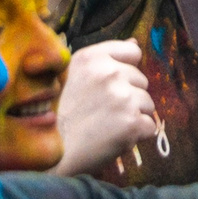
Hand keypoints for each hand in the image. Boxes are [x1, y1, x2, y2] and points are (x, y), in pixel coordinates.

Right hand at [53, 40, 159, 172]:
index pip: (132, 52)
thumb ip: (104, 61)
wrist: (48, 155)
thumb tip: (135, 43)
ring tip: (106, 126)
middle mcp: (109, 73)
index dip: (126, 69)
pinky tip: (113, 139)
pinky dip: (136, 135)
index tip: (112, 85)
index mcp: (92, 58)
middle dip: (128, 96)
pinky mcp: (132, 122)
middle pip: (141, 80)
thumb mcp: (72, 77)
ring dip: (133, 116)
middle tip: (101, 113)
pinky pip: (149, 126)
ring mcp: (123, 97)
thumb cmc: (57, 117)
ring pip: (148, 104)